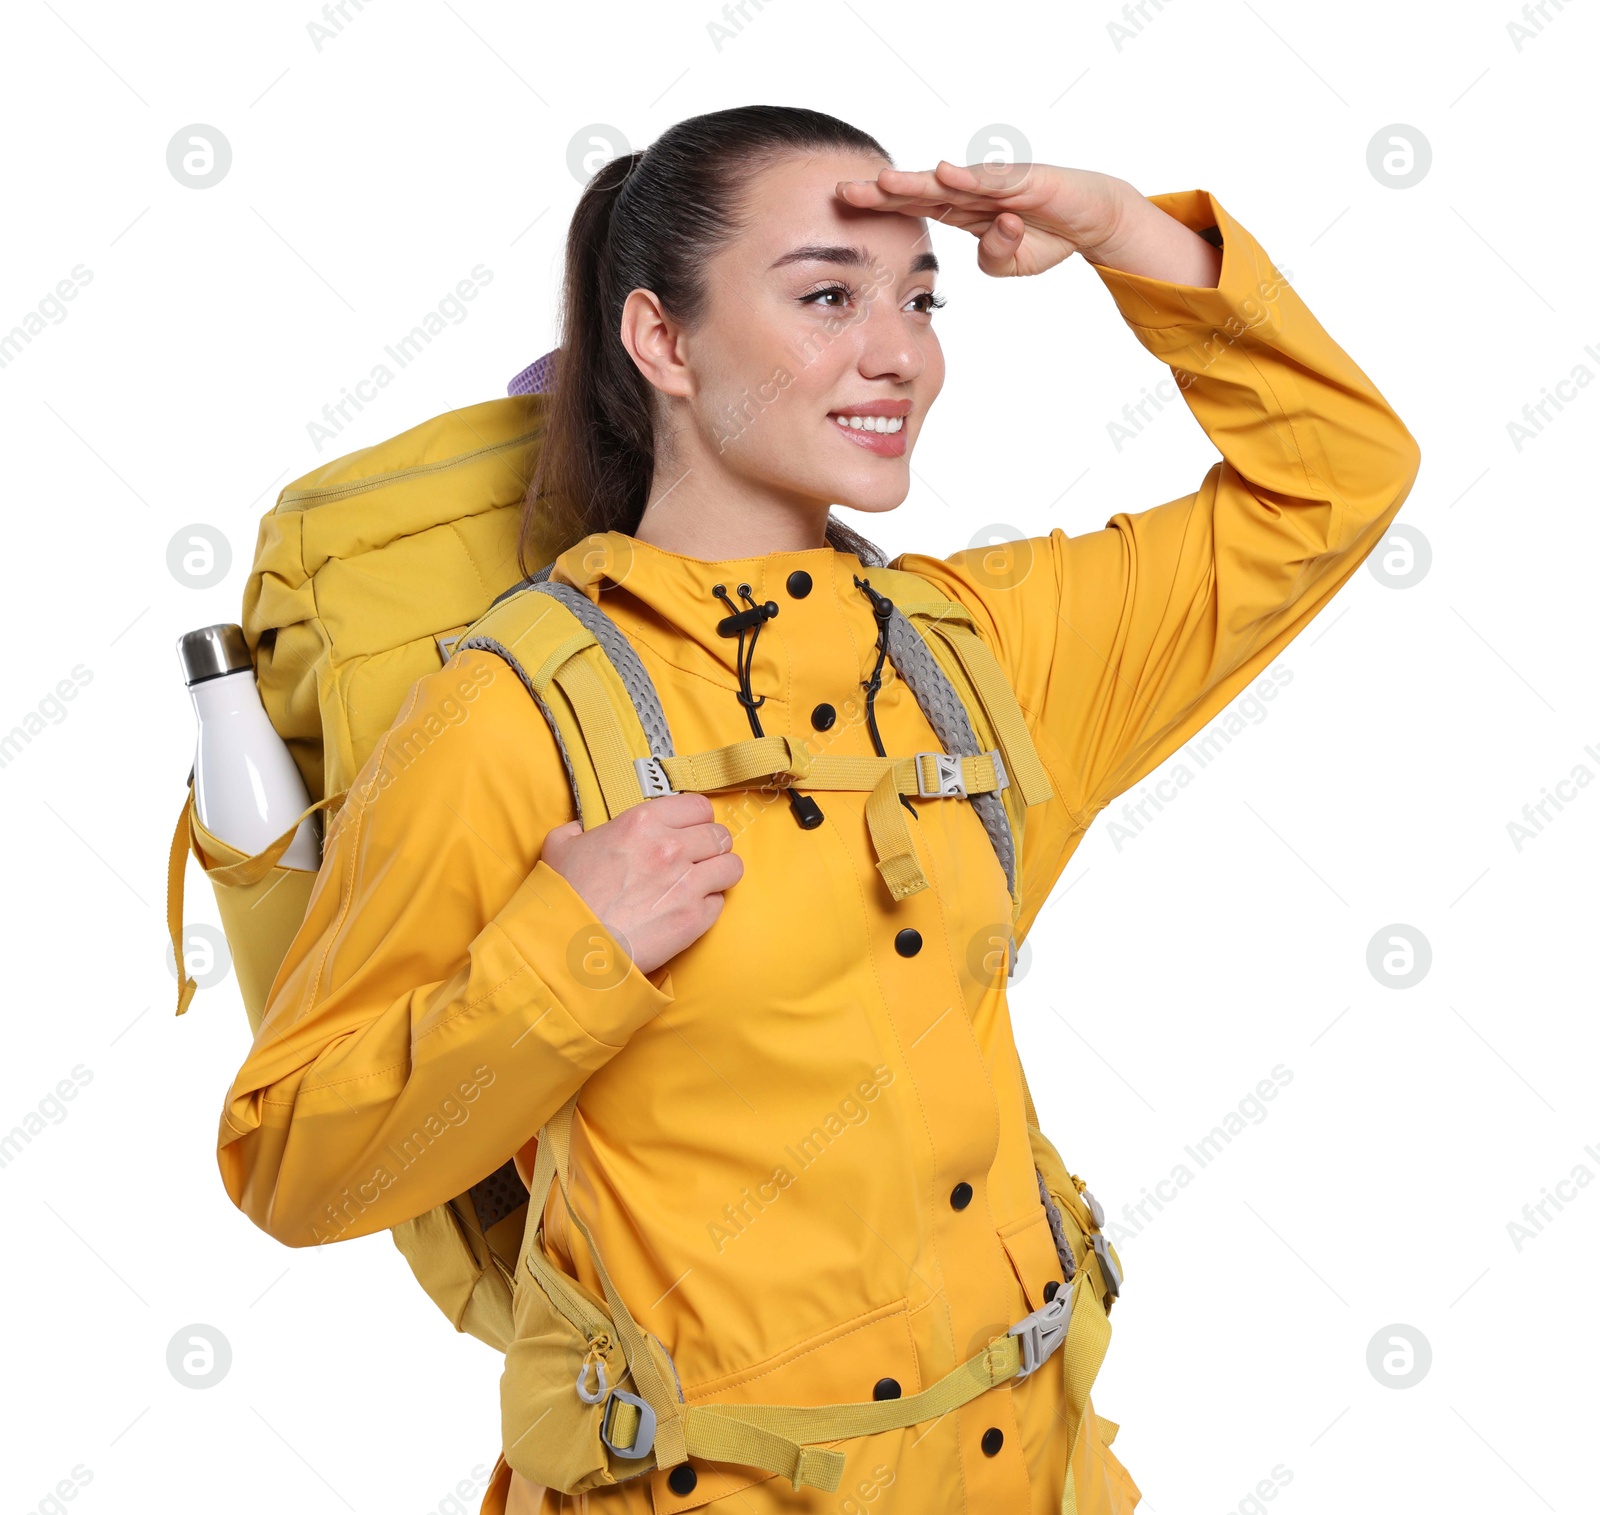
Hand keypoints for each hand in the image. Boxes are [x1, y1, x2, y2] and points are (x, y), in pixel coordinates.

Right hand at [540, 792, 741, 976]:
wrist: (568, 948)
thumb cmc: (563, 898)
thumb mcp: (559, 848)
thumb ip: (576, 830)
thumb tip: (579, 829)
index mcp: (641, 823)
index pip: (697, 806)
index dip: (696, 819)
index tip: (690, 830)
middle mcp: (670, 847)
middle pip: (719, 835)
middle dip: (711, 845)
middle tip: (697, 858)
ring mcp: (686, 884)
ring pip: (731, 866)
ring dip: (719, 872)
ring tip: (702, 882)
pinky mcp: (694, 918)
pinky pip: (720, 902)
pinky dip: (708, 906)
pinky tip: (688, 910)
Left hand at [835, 160, 1131, 278]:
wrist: (1093, 218)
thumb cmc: (1047, 236)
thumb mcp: (1010, 263)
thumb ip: (991, 258)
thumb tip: (986, 246)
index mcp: (962, 211)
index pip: (913, 207)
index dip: (879, 206)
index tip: (842, 206)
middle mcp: (973, 192)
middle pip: (921, 191)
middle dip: (882, 192)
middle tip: (844, 191)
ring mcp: (997, 183)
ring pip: (951, 184)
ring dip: (917, 182)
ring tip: (884, 181)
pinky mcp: (1026, 180)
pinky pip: (995, 181)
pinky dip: (971, 178)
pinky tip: (946, 173)